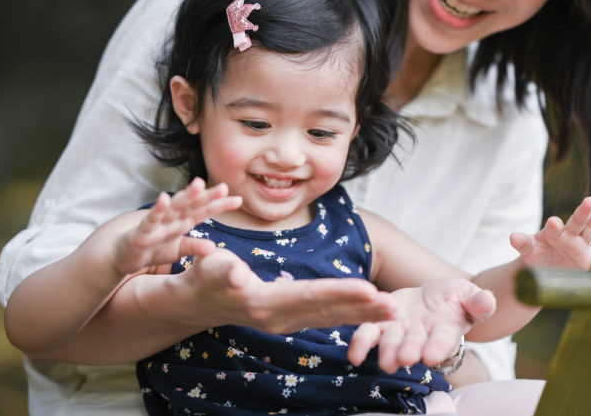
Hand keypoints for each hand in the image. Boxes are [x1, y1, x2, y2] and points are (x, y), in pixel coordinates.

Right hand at [110, 178, 240, 274]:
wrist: (120, 255)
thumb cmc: (150, 249)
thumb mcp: (176, 250)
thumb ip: (193, 246)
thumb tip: (213, 248)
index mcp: (180, 221)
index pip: (203, 211)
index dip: (219, 205)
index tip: (238, 199)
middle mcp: (170, 218)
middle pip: (192, 205)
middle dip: (207, 196)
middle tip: (224, 187)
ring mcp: (156, 223)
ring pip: (173, 208)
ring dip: (186, 196)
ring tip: (199, 185)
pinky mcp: (141, 231)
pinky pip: (151, 220)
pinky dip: (158, 209)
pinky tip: (165, 199)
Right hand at [167, 247, 398, 334]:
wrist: (194, 302)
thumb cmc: (203, 278)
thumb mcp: (208, 269)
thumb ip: (222, 270)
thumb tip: (235, 272)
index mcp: (265, 303)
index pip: (310, 296)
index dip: (341, 292)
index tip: (369, 290)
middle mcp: (280, 318)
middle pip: (328, 312)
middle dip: (363, 309)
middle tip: (396, 307)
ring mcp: (287, 322)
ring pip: (331, 318)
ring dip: (363, 316)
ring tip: (394, 312)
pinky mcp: (291, 319)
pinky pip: (326, 318)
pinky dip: (351, 316)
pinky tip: (372, 313)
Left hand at [346, 277, 495, 372]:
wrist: (433, 298)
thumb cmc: (455, 299)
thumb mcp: (469, 295)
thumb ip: (477, 301)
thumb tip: (488, 300)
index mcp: (445, 330)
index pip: (442, 340)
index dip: (437, 348)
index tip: (431, 355)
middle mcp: (421, 335)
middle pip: (414, 344)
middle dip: (409, 351)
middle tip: (404, 358)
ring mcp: (400, 330)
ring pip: (392, 342)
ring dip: (387, 352)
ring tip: (384, 361)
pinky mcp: (382, 322)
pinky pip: (370, 333)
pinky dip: (361, 344)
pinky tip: (354, 355)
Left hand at [509, 195, 590, 270]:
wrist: (547, 269)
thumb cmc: (537, 255)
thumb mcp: (528, 250)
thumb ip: (523, 243)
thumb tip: (512, 236)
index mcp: (553, 234)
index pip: (554, 228)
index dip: (554, 226)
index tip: (553, 223)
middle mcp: (569, 236)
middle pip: (577, 222)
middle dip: (582, 212)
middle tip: (589, 201)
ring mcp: (582, 245)